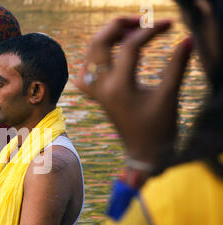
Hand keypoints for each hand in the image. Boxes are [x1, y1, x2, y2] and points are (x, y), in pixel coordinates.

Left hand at [74, 17, 192, 166]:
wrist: (144, 154)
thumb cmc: (158, 129)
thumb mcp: (169, 96)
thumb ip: (177, 66)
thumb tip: (189, 39)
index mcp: (119, 86)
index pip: (130, 46)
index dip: (151, 31)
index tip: (170, 25)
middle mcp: (103, 87)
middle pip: (99, 43)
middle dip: (118, 25)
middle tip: (140, 20)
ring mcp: (97, 91)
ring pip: (90, 54)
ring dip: (106, 37)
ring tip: (130, 31)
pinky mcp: (97, 96)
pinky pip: (85, 72)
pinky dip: (94, 58)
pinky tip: (110, 55)